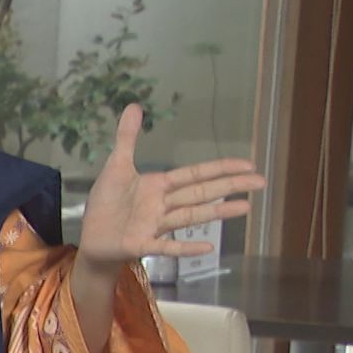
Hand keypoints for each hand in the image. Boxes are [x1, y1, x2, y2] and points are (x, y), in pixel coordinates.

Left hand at [78, 104, 265, 269]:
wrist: (91, 237)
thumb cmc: (107, 203)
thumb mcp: (116, 166)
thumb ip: (127, 138)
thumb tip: (134, 105)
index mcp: (159, 185)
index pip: (195, 174)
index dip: (220, 168)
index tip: (247, 165)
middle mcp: (163, 205)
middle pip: (201, 193)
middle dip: (230, 186)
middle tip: (261, 182)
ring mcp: (155, 226)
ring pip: (190, 216)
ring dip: (217, 212)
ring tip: (245, 207)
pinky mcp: (141, 244)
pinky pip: (166, 246)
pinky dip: (185, 247)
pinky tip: (208, 248)